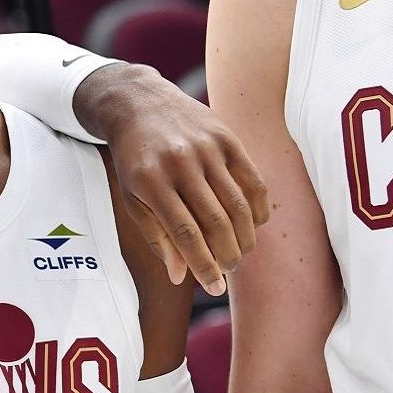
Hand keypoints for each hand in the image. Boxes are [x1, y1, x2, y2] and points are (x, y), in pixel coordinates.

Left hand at [75, 63, 269, 294]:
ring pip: (239, 205)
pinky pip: (253, 181)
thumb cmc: (134, 159)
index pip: (186, 235)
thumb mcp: (133, 197)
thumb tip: (180, 276)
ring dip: (245, 237)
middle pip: (217, 222)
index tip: (214, 288)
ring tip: (240, 252)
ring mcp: (206, 149)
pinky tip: (254, 225)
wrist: (139, 104)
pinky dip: (258, 209)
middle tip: (229, 271)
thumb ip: (157, 236)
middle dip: (228, 255)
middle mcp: (180, 163)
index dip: (204, 266)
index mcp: (151, 182)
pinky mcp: (227, 138)